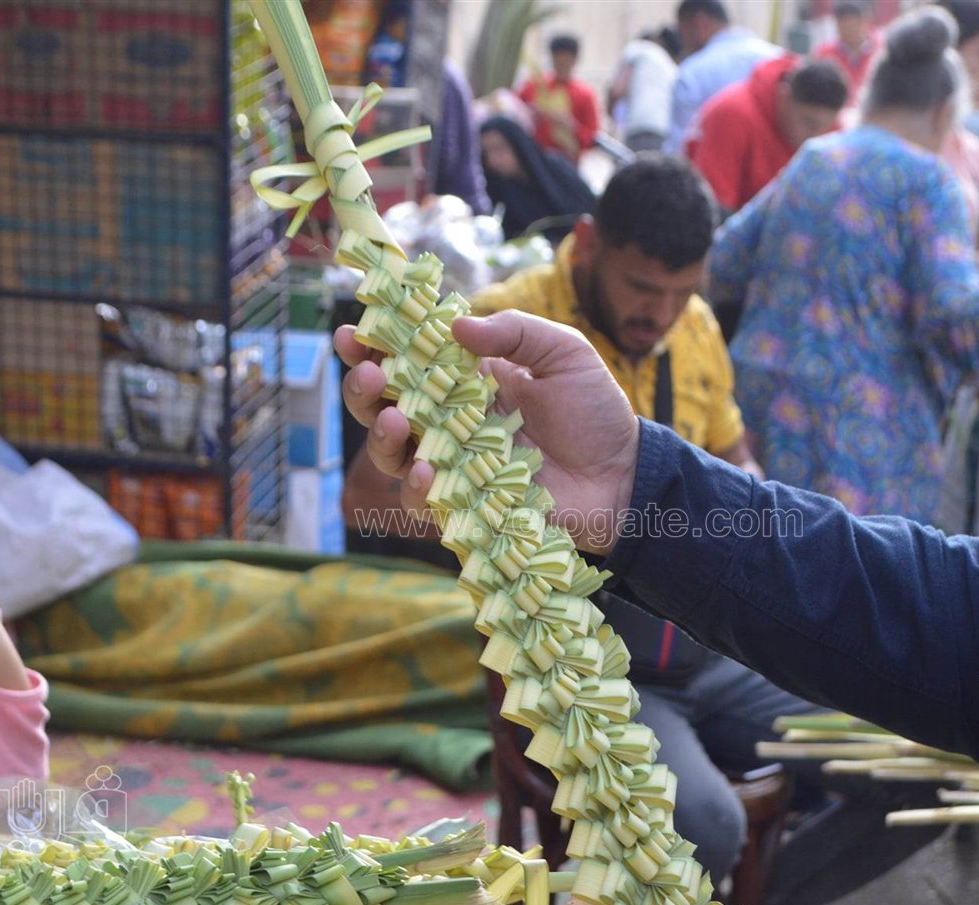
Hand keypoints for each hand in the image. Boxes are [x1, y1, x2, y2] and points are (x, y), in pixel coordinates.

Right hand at [336, 311, 641, 552]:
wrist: (625, 476)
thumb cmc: (594, 412)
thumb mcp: (563, 353)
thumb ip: (513, 332)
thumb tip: (456, 326)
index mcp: (465, 379)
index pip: (405, 359)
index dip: (373, 347)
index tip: (352, 333)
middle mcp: (449, 421)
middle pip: (382, 406)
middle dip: (364, 388)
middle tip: (370, 375)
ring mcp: (454, 464)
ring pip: (393, 453)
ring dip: (382, 436)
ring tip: (396, 421)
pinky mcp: (466, 505)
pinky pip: (424, 500)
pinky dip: (417, 486)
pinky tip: (427, 470)